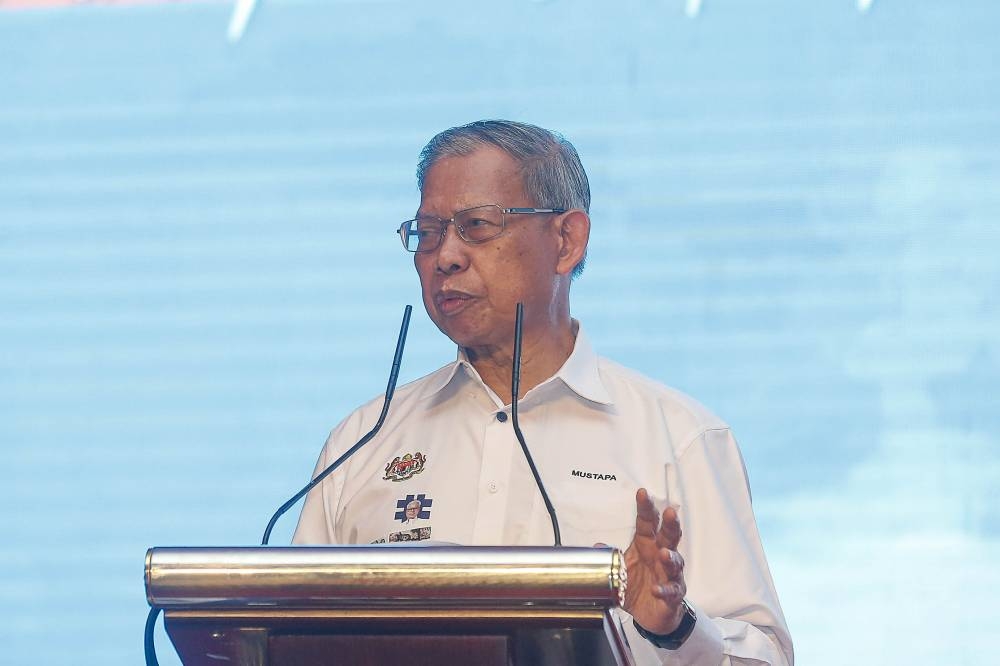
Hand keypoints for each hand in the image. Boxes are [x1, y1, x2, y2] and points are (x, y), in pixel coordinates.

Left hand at [623, 488, 686, 634]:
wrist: (649, 614)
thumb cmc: (638, 584)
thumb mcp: (619, 569)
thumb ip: (609, 557)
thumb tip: (597, 546)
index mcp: (646, 545)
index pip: (647, 523)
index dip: (645, 508)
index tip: (642, 493)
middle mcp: (660, 555)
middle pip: (669, 536)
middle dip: (670, 524)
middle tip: (670, 513)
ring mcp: (669, 574)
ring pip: (674, 562)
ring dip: (670, 558)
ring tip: (663, 554)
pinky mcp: (673, 594)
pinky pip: (671, 590)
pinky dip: (664, 590)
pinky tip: (656, 589)